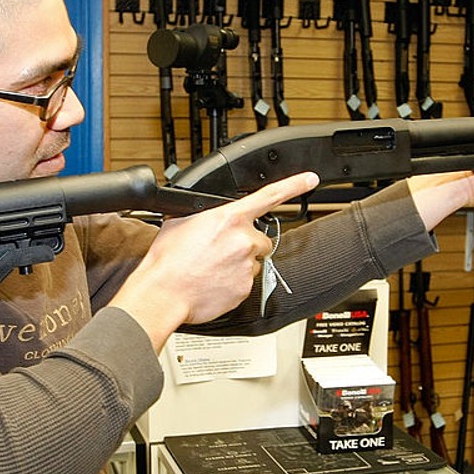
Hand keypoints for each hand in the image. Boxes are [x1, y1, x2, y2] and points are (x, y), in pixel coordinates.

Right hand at [110, 172, 319, 348]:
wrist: (163, 293)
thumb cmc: (167, 260)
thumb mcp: (180, 221)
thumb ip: (204, 214)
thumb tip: (208, 214)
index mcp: (229, 218)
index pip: (270, 196)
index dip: (294, 185)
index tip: (310, 180)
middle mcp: (243, 240)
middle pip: (260, 239)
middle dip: (245, 244)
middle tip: (220, 252)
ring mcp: (247, 266)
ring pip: (253, 262)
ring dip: (239, 264)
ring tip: (212, 269)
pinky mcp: (246, 289)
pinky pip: (246, 282)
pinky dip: (233, 283)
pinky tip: (213, 282)